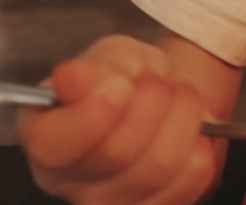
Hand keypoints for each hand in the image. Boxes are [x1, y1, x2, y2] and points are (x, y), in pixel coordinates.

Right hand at [17, 35, 216, 204]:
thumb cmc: (128, 77)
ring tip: (180, 95)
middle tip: (157, 81)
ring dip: (183, 115)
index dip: (90, 115)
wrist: (166, 96)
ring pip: (161, 163)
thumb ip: (96, 67)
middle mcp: (70, 180)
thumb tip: (72, 78)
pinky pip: (193, 175)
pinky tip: (190, 127)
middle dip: (151, 99)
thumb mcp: (110, 56)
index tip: (119, 85)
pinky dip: (201, 140)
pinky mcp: (158, 204)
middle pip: (117, 152)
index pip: (53, 144)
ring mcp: (114, 200)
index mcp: (44, 136)